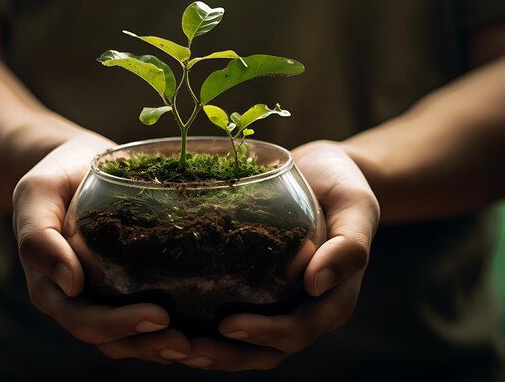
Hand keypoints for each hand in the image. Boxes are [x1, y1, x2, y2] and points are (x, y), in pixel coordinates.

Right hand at [12, 134, 191, 362]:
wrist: (75, 166)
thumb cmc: (53, 179)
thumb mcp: (36, 195)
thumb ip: (39, 237)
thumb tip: (71, 284)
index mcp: (51, 287)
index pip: (82, 318)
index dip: (118, 324)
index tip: (159, 315)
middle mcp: (76, 301)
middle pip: (110, 339)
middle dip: (148, 343)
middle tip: (187, 341)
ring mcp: (101, 297)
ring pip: (129, 339)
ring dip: (162, 346)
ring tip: (198, 344)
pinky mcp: (124, 289)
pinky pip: (144, 319)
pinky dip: (170, 330)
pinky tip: (201, 331)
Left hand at [178, 140, 379, 370]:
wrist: (324, 173)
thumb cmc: (344, 187)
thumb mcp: (356, 206)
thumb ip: (348, 245)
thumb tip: (316, 284)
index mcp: (332, 299)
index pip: (300, 330)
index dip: (266, 334)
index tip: (228, 325)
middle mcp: (304, 308)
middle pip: (267, 349)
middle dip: (227, 355)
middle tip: (186, 348)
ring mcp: (280, 302)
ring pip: (246, 343)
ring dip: (211, 351)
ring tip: (171, 346)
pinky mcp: (258, 288)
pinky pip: (232, 314)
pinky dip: (205, 326)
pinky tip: (174, 321)